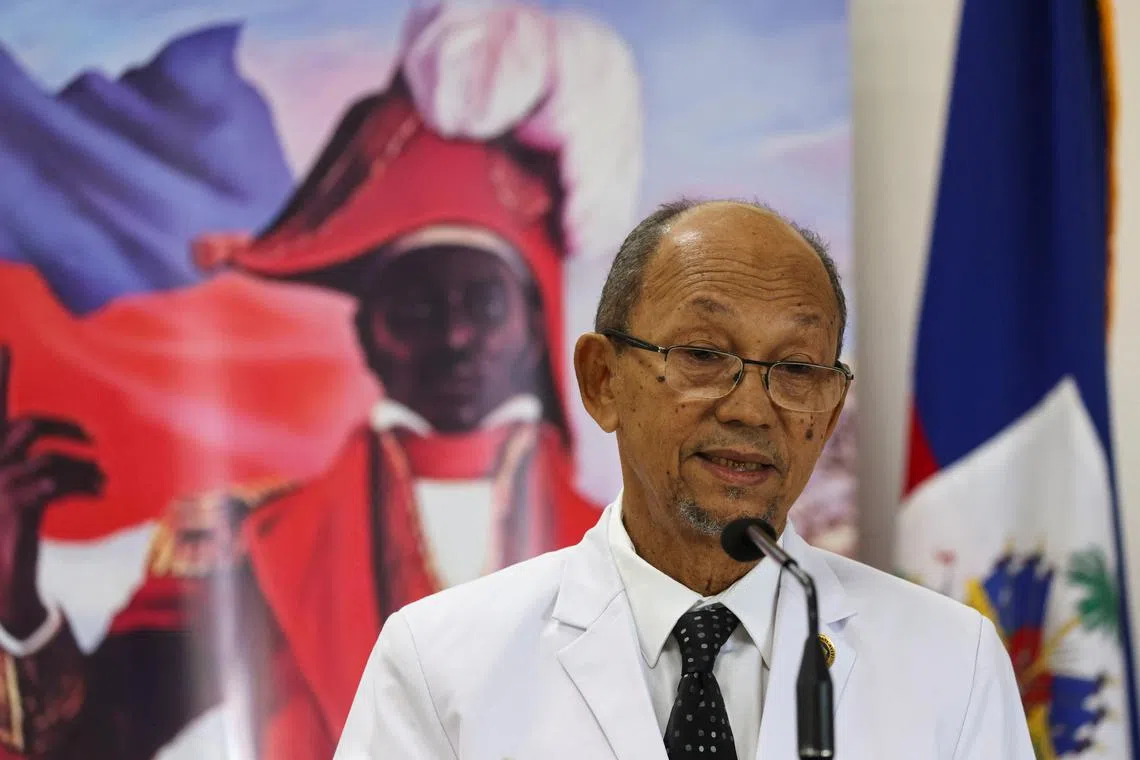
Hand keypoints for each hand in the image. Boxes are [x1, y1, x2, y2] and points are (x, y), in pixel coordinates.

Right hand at [0, 346, 103, 636]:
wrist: (7, 577)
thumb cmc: (22, 529)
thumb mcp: (38, 494)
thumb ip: (56, 471)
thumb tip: (97, 468)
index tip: (4, 342)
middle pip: (29, 424)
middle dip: (66, 425)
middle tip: (93, 438)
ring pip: (50, 457)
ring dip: (84, 467)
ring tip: (102, 480)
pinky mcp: (15, 507)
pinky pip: (54, 483)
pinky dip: (83, 483)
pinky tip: (99, 491)